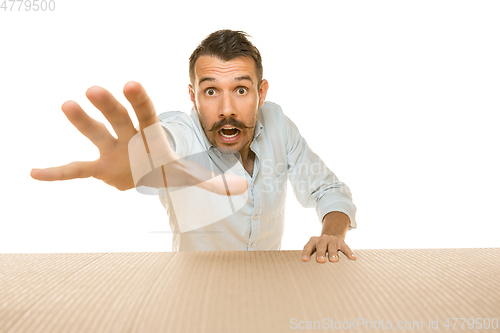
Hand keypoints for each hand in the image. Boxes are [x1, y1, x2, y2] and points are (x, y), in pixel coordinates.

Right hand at [30, 82, 247, 194]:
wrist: (147, 172)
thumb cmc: (166, 166)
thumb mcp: (188, 174)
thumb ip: (213, 180)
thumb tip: (245, 187)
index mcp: (152, 135)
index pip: (147, 114)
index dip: (140, 101)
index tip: (132, 83)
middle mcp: (129, 137)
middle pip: (118, 118)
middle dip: (108, 106)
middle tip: (93, 88)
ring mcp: (111, 150)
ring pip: (94, 133)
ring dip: (81, 122)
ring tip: (65, 104)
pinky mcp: (98, 167)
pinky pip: (75, 170)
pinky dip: (56, 173)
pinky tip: (34, 173)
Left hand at [301, 234, 356, 262]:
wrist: (331, 234)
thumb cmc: (320, 247)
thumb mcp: (314, 248)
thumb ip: (312, 256)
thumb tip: (307, 274)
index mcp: (313, 241)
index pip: (308, 246)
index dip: (306, 253)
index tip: (304, 260)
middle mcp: (322, 239)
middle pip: (321, 246)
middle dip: (321, 253)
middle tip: (320, 260)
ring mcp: (332, 240)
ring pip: (332, 246)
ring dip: (333, 253)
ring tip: (334, 260)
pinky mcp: (341, 242)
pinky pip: (345, 247)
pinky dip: (349, 253)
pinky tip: (352, 258)